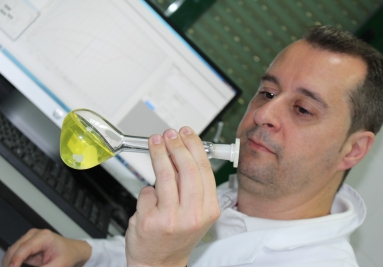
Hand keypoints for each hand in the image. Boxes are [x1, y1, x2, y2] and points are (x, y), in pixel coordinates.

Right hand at [2, 228, 91, 266]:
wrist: (73, 251)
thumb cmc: (68, 255)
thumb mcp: (58, 265)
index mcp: (44, 237)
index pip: (25, 247)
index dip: (15, 259)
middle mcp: (34, 235)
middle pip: (14, 249)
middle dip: (10, 263)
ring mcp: (29, 238)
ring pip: (12, 252)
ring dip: (11, 263)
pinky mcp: (26, 245)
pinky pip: (14, 255)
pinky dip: (13, 263)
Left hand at [125, 127, 219, 266]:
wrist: (160, 264)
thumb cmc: (177, 237)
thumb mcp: (196, 214)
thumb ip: (192, 187)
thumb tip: (181, 153)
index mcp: (209, 210)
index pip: (204, 170)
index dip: (194, 146)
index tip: (186, 133)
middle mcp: (193, 215)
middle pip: (187, 170)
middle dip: (177, 145)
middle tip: (169, 134)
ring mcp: (170, 219)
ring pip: (165, 176)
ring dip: (159, 153)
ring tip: (155, 142)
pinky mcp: (149, 221)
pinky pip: (147, 193)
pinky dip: (147, 189)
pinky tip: (149, 194)